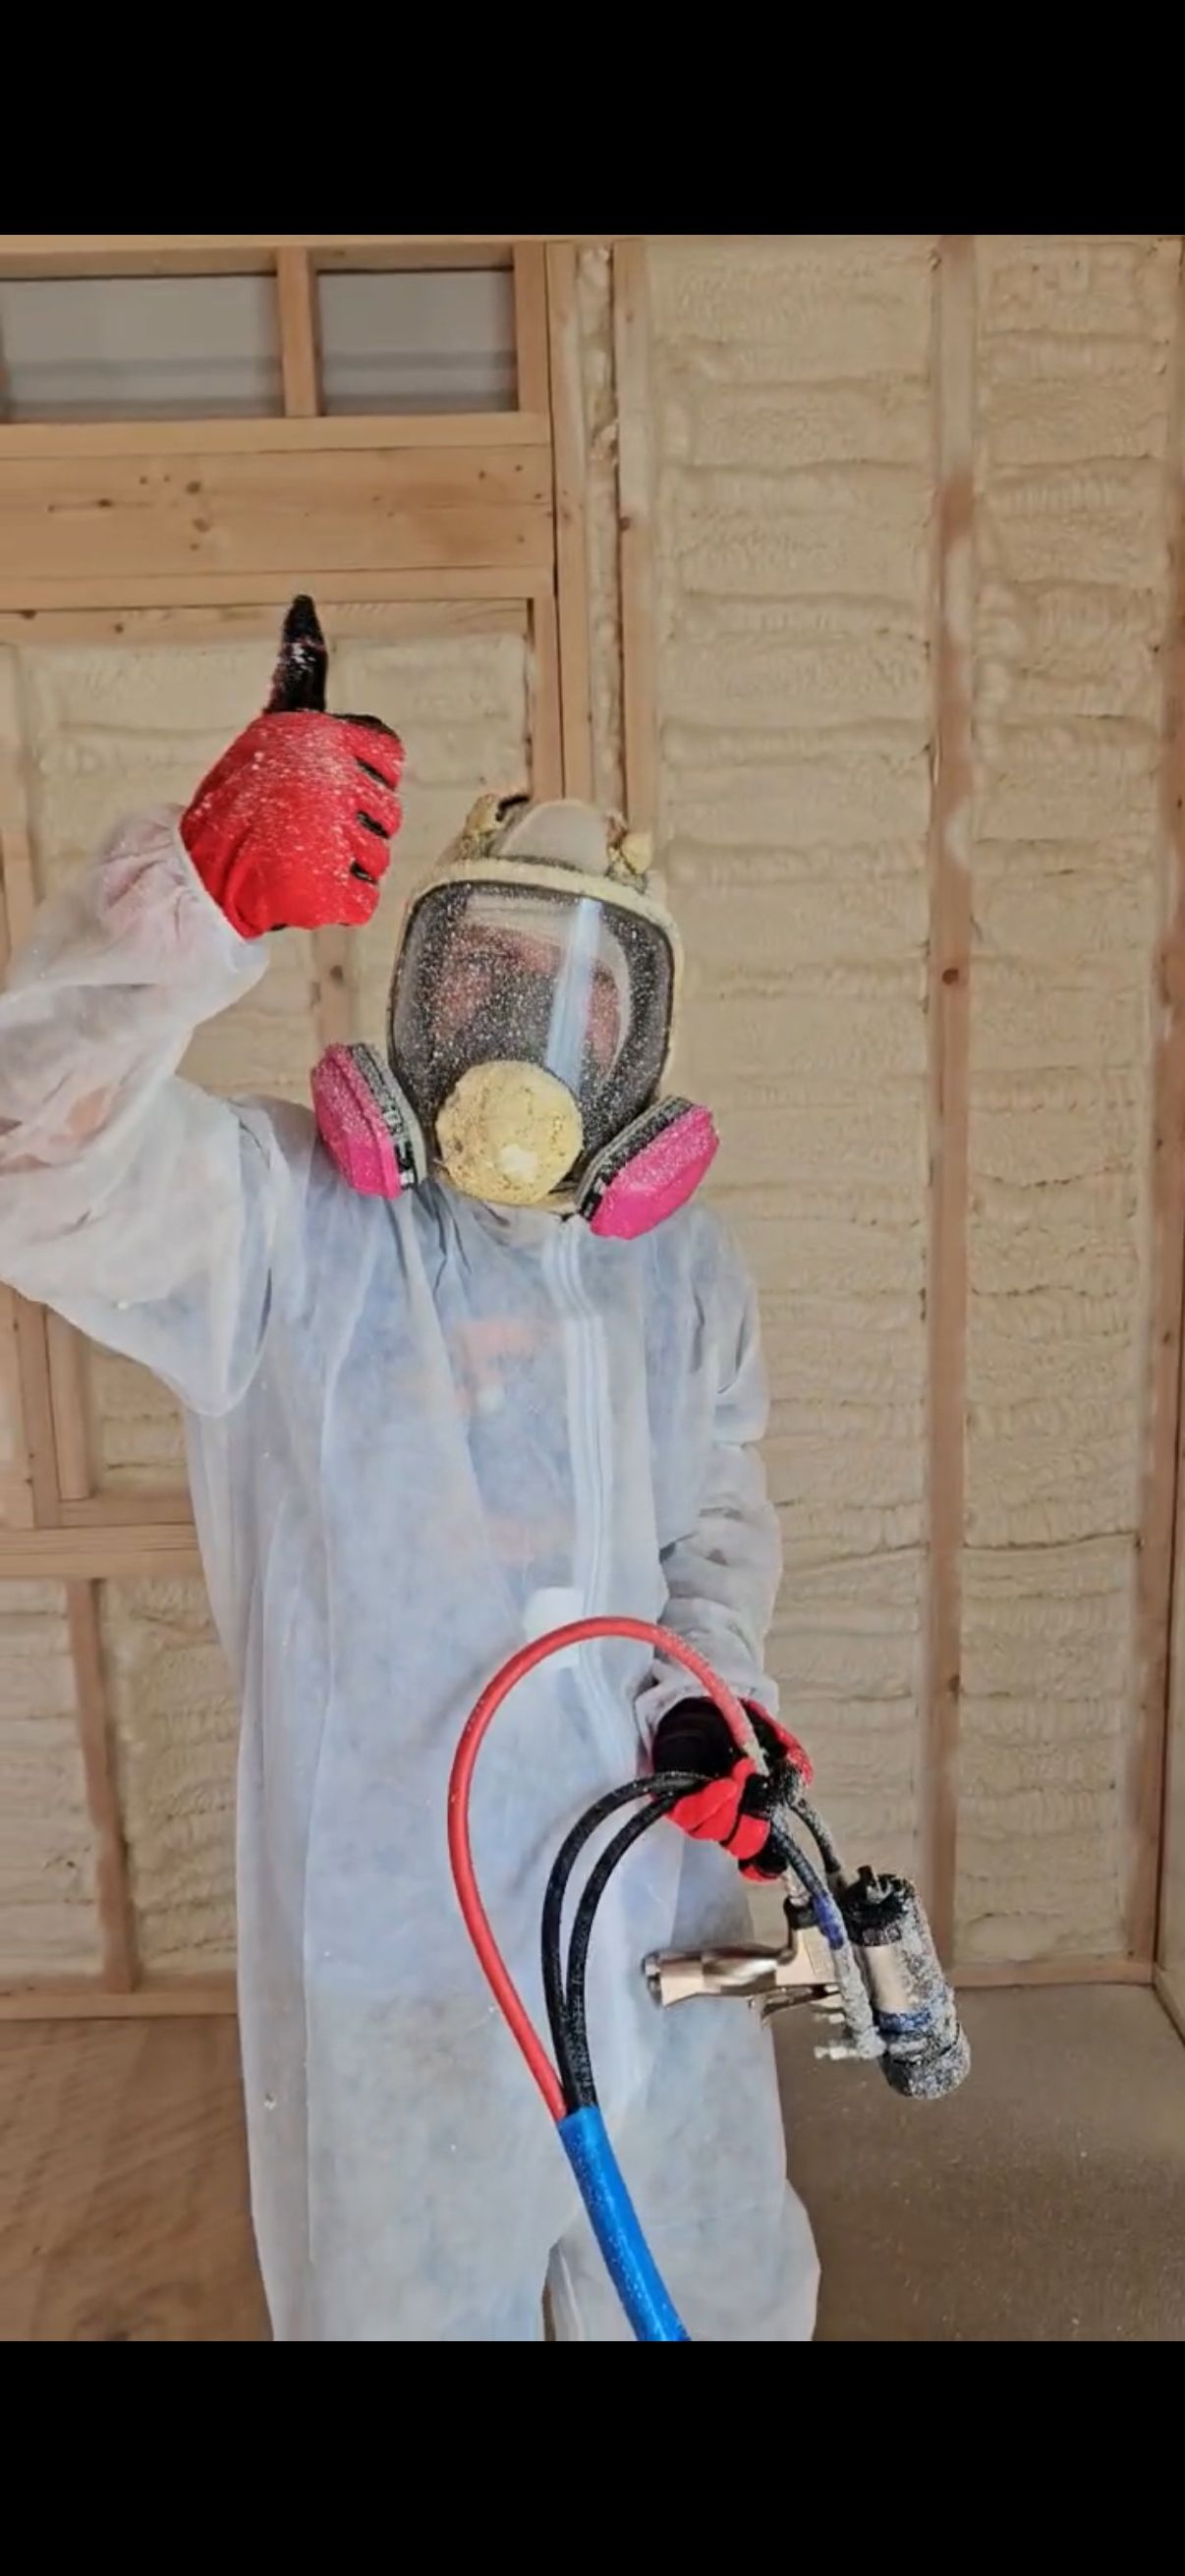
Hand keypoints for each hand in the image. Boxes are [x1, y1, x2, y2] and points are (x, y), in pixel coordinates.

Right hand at [180, 595, 403, 937]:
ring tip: (296, 854)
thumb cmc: (243, 792)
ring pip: (376, 857)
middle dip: (352, 825)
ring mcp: (332, 840)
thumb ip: (302, 666)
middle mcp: (333, 784)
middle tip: (301, 825)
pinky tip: (301, 885)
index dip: (364, 775)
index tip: (322, 784)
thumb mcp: (277, 719)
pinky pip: (361, 899)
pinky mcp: (328, 891)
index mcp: (327, 739)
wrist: (200, 868)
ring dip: (344, 863)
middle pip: (386, 812)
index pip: (388, 758)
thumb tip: (304, 601)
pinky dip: (336, 900)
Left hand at [651, 1699, 811, 1880]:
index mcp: (753, 1811)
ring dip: (735, 1804)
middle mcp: (728, 1818)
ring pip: (719, 1831)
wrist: (696, 1706)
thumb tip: (800, 1771)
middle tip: (762, 1790)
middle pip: (743, 1844)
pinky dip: (712, 1803)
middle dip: (755, 1822)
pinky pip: (692, 1815)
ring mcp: (701, 1813)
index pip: (760, 1856)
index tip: (775, 1858)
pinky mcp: (676, 1803)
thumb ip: (788, 1752)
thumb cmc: (732, 1724)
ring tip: (744, 1771)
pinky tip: (726, 1786)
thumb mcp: (768, 1733)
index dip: (766, 1865)